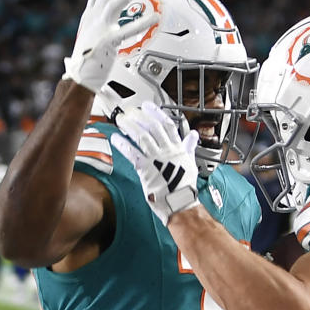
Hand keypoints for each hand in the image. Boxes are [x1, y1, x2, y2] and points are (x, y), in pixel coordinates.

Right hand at [63, 0, 156, 93]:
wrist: (79, 79)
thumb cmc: (88, 60)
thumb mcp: (92, 36)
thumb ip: (102, 24)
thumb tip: (113, 18)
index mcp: (90, 17)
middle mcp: (93, 20)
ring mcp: (99, 30)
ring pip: (113, 4)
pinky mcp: (106, 43)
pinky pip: (126, 31)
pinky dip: (141, 24)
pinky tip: (154, 18)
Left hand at [111, 102, 200, 224]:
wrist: (180, 204)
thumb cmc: (185, 187)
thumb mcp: (191, 163)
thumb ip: (189, 147)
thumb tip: (193, 135)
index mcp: (178, 148)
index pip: (167, 124)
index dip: (157, 113)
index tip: (148, 106)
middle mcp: (168, 151)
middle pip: (153, 127)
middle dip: (140, 117)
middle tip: (130, 111)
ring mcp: (157, 159)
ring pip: (142, 137)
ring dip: (130, 126)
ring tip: (121, 120)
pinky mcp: (147, 169)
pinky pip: (133, 153)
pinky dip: (123, 145)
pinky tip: (116, 139)